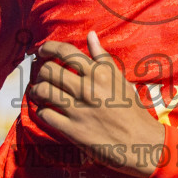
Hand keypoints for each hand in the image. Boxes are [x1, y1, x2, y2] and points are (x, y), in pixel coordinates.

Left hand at [29, 31, 166, 177]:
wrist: (141, 142)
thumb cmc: (132, 110)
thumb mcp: (121, 79)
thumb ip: (103, 57)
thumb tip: (91, 35)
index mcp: (100, 74)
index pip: (66, 52)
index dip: (48, 47)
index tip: (42, 50)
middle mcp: (87, 89)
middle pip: (49, 70)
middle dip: (40, 70)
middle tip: (41, 74)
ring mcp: (78, 110)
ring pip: (43, 91)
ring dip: (36, 90)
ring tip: (38, 91)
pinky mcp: (72, 130)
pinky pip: (45, 114)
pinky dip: (41, 110)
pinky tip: (46, 110)